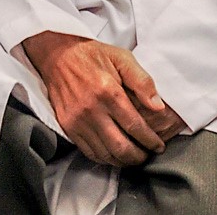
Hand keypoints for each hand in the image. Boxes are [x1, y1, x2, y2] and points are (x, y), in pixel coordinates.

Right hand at [21, 31, 185, 167]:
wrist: (57, 55)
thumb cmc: (92, 55)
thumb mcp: (122, 58)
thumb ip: (142, 81)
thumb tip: (158, 106)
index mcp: (108, 91)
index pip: (134, 126)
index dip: (150, 140)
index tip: (158, 145)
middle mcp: (91, 109)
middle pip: (121, 147)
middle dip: (139, 156)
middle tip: (148, 154)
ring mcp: (77, 120)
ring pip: (105, 154)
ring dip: (123, 161)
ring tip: (134, 157)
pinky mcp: (67, 126)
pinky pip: (89, 152)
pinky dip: (105, 158)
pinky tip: (114, 154)